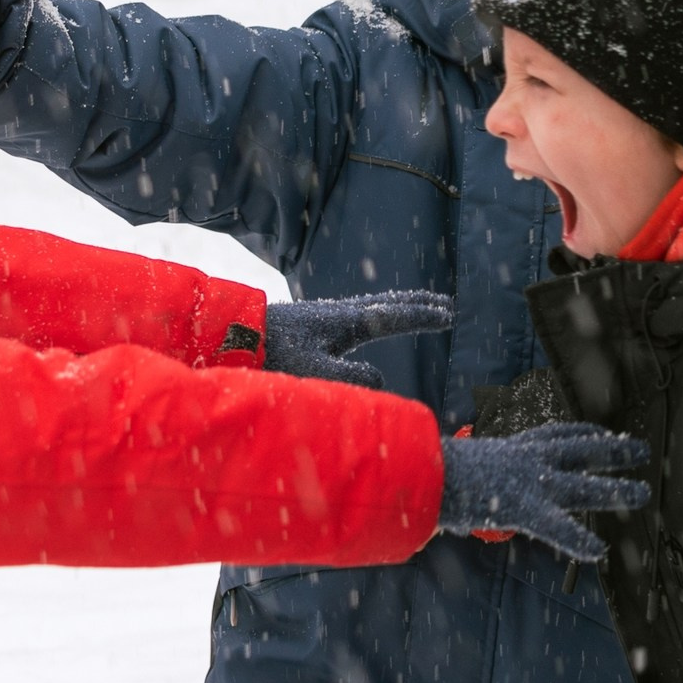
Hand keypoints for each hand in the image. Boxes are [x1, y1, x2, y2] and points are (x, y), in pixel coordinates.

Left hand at [260, 291, 452, 388]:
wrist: (233, 335)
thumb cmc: (272, 355)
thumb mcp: (316, 373)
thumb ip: (353, 379)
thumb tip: (380, 379)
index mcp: (346, 320)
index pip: (394, 316)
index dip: (423, 317)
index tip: (449, 314)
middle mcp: (339, 312)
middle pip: (388, 304)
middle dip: (417, 305)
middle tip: (444, 305)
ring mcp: (326, 315)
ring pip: (372, 307)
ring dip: (399, 308)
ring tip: (416, 309)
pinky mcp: (313, 324)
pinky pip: (358, 314)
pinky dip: (377, 314)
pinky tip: (369, 322)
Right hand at [438, 422, 650, 563]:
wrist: (421, 471)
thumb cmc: (429, 468)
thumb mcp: (455, 465)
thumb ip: (465, 476)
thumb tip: (447, 488)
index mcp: (512, 448)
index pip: (554, 435)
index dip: (582, 433)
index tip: (601, 432)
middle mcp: (527, 460)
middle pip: (581, 450)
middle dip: (613, 451)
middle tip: (641, 449)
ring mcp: (530, 482)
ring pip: (583, 486)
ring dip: (616, 489)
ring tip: (644, 494)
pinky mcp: (526, 507)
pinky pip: (559, 527)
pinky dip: (579, 540)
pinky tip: (599, 551)